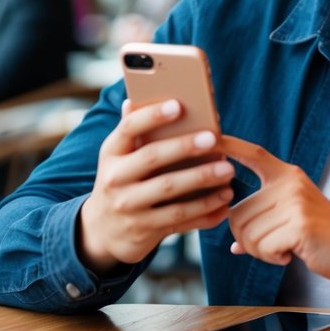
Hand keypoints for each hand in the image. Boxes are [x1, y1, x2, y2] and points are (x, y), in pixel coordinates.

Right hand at [77, 99, 235, 273]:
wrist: (101, 230)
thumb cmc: (119, 180)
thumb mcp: (117, 156)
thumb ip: (131, 132)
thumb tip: (133, 100)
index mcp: (111, 153)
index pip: (129, 129)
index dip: (152, 116)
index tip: (179, 105)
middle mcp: (116, 179)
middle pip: (152, 159)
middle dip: (185, 147)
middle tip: (214, 139)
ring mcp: (129, 208)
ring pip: (170, 193)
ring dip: (202, 181)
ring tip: (228, 172)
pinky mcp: (144, 231)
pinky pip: (180, 221)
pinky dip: (205, 213)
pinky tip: (224, 204)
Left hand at [221, 135, 329, 283]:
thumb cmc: (320, 235)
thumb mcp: (291, 216)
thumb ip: (263, 220)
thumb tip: (233, 245)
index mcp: (286, 175)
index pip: (253, 153)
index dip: (229, 144)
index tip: (209, 135)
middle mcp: (288, 183)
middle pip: (236, 215)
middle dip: (246, 241)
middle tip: (272, 247)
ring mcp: (294, 202)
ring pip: (247, 235)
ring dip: (259, 252)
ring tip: (282, 250)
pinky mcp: (299, 224)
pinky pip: (263, 247)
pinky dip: (272, 258)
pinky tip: (290, 255)